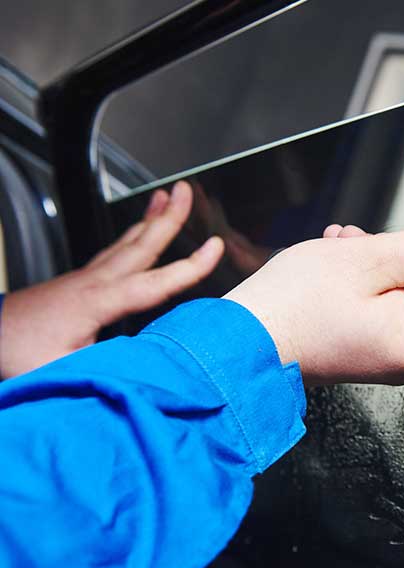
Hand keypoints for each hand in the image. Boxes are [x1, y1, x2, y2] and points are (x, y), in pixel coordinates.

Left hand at [0, 181, 224, 377]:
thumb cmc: (17, 355)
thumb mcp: (64, 371)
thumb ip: (108, 368)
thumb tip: (148, 373)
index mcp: (96, 302)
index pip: (154, 282)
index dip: (189, 266)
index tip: (215, 247)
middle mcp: (93, 282)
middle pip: (140, 244)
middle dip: (168, 217)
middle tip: (186, 190)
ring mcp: (84, 279)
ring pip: (126, 242)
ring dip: (150, 218)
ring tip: (167, 196)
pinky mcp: (77, 283)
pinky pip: (113, 250)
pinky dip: (133, 235)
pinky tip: (138, 232)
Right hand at [225, 213, 403, 385]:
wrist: (236, 337)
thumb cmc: (293, 308)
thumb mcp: (371, 260)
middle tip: (383, 242)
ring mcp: (382, 352)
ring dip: (383, 262)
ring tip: (349, 247)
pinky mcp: (362, 344)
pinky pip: (381, 305)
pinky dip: (366, 277)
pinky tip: (340, 259)